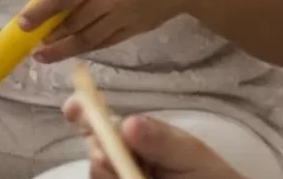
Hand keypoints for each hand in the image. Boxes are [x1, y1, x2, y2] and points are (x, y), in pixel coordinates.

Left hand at [19, 0, 195, 62]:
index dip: (42, 11)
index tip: (23, 23)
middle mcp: (108, 0)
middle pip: (73, 22)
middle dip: (49, 34)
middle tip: (28, 40)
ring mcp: (122, 17)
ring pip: (88, 38)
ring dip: (64, 48)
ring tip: (43, 54)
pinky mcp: (134, 28)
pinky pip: (106, 42)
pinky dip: (88, 47)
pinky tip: (75, 49)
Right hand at [55, 103, 247, 178]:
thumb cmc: (210, 176)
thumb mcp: (190, 154)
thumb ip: (161, 140)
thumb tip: (128, 122)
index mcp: (136, 135)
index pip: (101, 118)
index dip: (82, 109)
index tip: (73, 110)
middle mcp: (122, 155)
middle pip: (93, 147)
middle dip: (99, 151)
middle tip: (112, 159)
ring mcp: (120, 175)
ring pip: (97, 173)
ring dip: (109, 174)